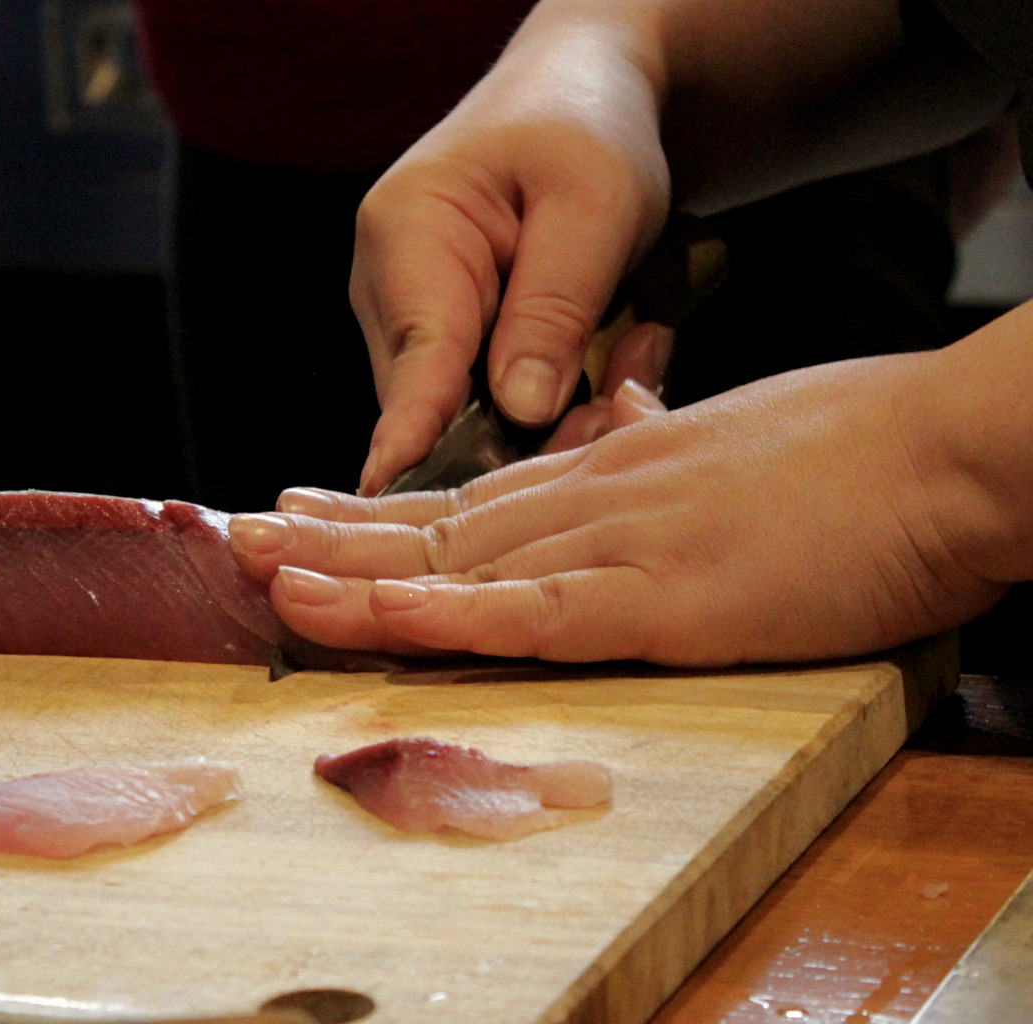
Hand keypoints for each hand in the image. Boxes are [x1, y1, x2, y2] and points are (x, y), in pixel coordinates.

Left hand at [232, 351, 1007, 665]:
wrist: (947, 449)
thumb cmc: (856, 451)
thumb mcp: (735, 439)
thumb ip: (661, 438)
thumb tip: (620, 409)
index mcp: (609, 471)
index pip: (466, 496)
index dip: (376, 510)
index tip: (303, 507)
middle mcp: (592, 501)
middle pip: (435, 528)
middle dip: (329, 539)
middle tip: (236, 534)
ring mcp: (620, 547)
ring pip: (458, 566)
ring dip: (352, 576)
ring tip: (261, 574)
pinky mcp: (664, 601)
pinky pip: (530, 615)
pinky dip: (444, 617)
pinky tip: (373, 617)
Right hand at [350, 4, 670, 494]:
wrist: (581, 98)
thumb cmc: (584, 129)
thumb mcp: (593, 204)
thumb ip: (554, 307)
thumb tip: (522, 410)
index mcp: (407, 235)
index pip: (414, 357)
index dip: (411, 432)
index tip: (394, 491)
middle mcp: (390, 289)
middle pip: (441, 406)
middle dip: (536, 424)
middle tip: (626, 398)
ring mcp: (415, 323)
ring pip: (474, 415)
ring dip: (563, 407)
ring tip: (637, 344)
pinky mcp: (451, 346)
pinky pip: (497, 403)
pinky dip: (564, 393)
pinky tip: (618, 348)